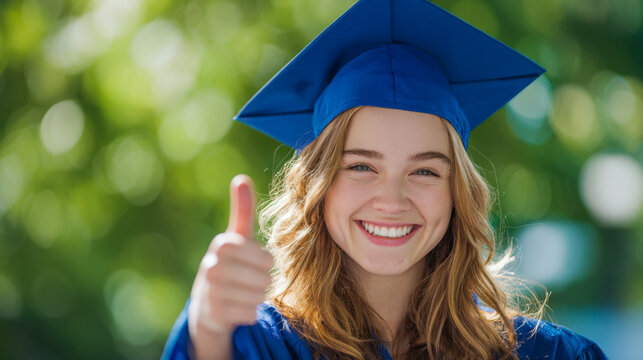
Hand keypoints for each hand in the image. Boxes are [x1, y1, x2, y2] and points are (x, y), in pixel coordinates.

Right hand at [188, 175, 273, 339]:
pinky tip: (236, 307)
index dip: (266, 264)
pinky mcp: (213, 313)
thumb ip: (242, 209)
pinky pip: (250, 313)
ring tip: (241, 293)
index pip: (267, 258)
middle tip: (248, 281)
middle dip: (262, 282)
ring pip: (258, 296)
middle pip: (264, 278)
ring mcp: (210, 290)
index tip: (253, 263)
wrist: (207, 304)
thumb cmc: (231, 264)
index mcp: (222, 244)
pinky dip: (249, 313)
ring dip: (256, 297)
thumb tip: (241, 178)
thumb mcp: (237, 237)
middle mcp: (212, 266)